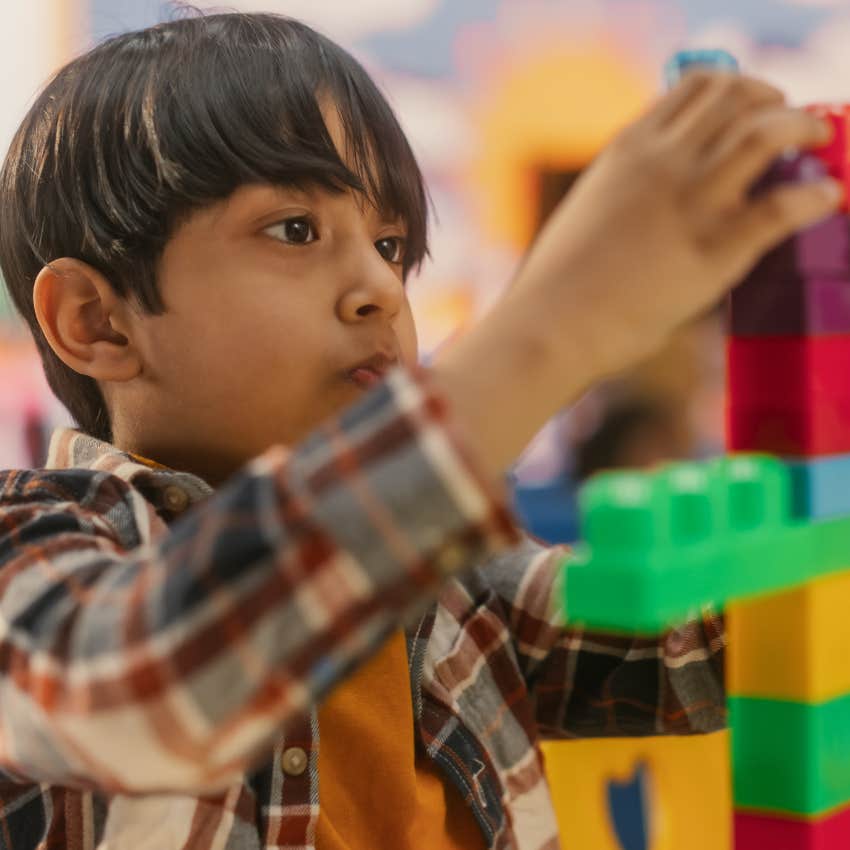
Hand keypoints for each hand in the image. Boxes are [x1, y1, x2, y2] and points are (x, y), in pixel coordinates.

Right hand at [509, 70, 840, 374]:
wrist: (548, 325)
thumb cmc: (558, 284)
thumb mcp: (590, 210)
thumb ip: (628, 189)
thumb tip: (658, 198)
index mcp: (628, 149)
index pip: (697, 87)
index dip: (737, 88)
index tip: (752, 106)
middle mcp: (662, 161)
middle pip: (738, 95)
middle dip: (774, 100)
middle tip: (790, 123)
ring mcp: (691, 201)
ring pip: (768, 131)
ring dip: (802, 127)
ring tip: (816, 140)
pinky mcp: (714, 248)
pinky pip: (784, 206)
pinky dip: (815, 197)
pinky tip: (826, 199)